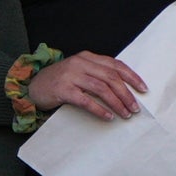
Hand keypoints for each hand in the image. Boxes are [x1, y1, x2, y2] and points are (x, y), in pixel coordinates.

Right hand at [29, 51, 146, 121]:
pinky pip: (85, 100)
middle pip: (110, 77)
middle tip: (135, 108)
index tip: (143, 89)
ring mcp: (71, 75)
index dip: (131, 77)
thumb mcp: (79, 72)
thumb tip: (123, 89)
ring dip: (116, 102)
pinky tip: (108, 117)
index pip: (115, 64)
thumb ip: (97, 75)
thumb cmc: (60, 82)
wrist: (33, 86)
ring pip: (101, 88)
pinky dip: (99, 109)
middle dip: (126, 93)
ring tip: (125, 114)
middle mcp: (80, 63)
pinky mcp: (63, 89)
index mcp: (87, 57)